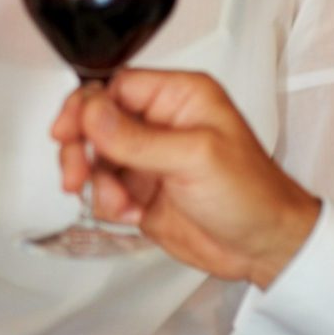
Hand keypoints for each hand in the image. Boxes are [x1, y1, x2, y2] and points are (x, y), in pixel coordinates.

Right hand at [51, 70, 320, 288]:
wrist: (265, 248)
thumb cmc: (252, 193)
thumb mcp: (195, 158)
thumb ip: (138, 138)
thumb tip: (92, 114)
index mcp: (179, 97)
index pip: (116, 86)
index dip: (87, 107)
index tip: (68, 132)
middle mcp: (160, 122)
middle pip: (96, 120)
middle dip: (81, 147)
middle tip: (76, 173)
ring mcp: (148, 158)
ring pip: (95, 156)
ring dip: (96, 181)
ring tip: (117, 201)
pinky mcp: (141, 190)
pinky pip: (103, 188)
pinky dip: (107, 202)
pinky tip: (130, 213)